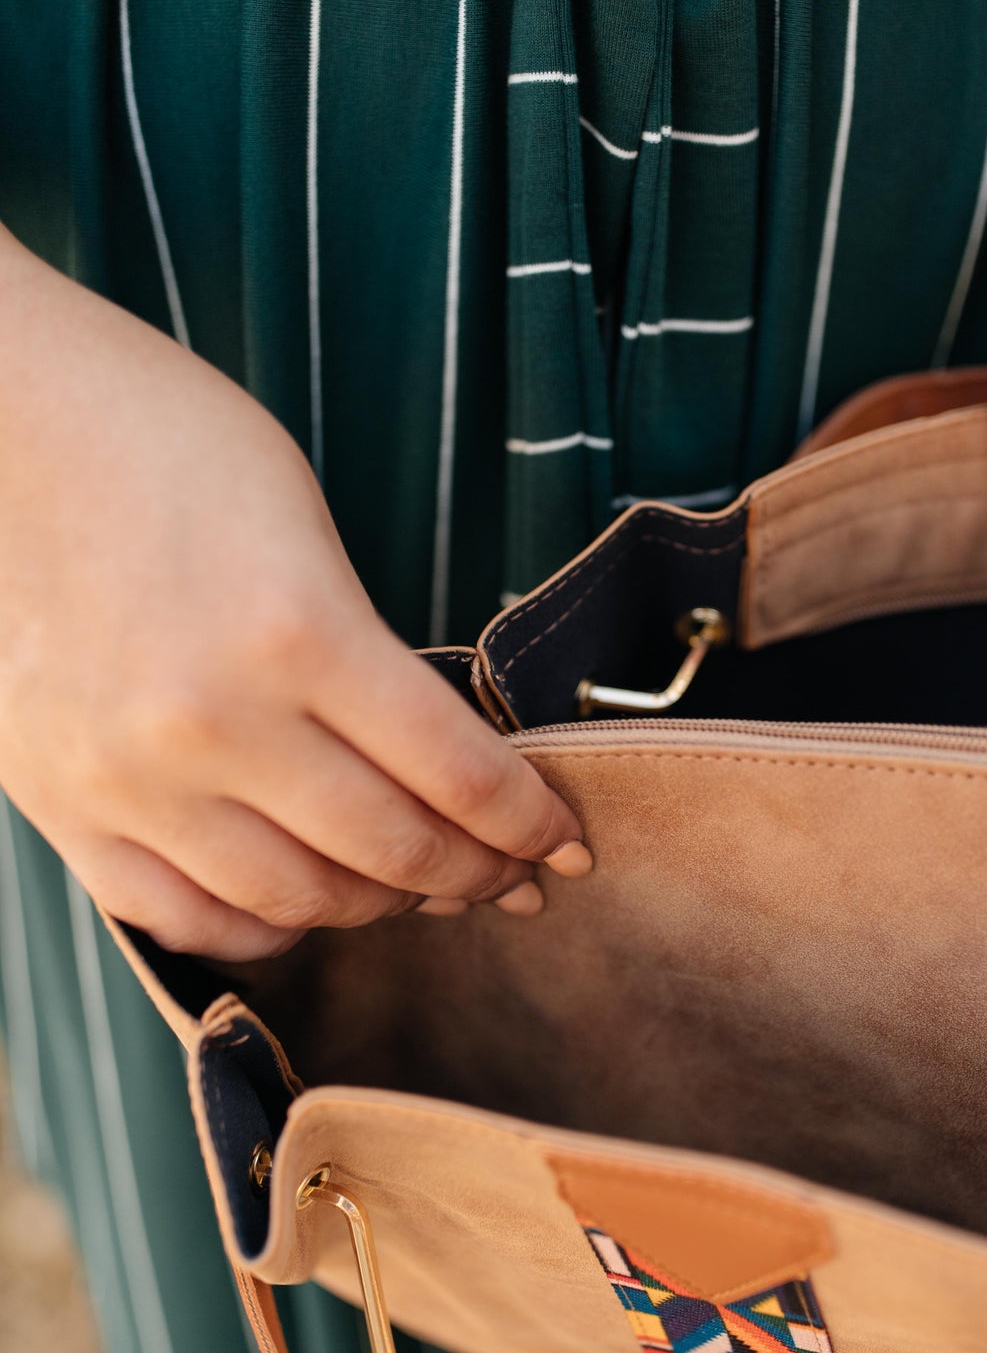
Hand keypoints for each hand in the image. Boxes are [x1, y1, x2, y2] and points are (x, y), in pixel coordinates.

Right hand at [0, 233, 589, 959]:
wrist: (9, 426)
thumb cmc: (174, 452)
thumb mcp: (308, 530)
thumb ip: (371, 662)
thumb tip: (447, 778)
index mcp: (299, 632)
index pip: (460, 777)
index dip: (532, 824)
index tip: (565, 844)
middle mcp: (212, 722)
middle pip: (391, 852)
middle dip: (477, 873)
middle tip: (510, 876)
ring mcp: (130, 776)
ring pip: (298, 902)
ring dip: (380, 904)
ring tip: (417, 885)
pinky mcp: (64, 805)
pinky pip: (186, 918)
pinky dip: (265, 926)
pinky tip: (306, 902)